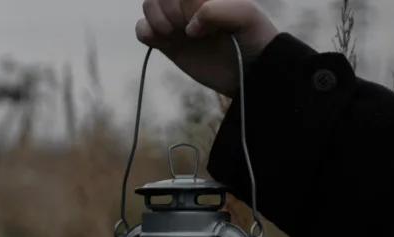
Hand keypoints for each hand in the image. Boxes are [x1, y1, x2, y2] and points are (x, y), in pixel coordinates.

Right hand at [136, 0, 279, 96]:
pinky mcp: (166, 41)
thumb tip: (189, 27)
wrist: (249, 72)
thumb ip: (216, 10)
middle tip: (192, 31)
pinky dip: (146, 33)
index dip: (183, 3)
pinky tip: (163, 41)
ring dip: (158, 21)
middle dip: (172, 12)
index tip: (199, 19)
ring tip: (177, 35)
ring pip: (148, 6)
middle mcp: (188, 2)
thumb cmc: (252, 39)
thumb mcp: (246, 17)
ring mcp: (175, 21)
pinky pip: (141, 29)